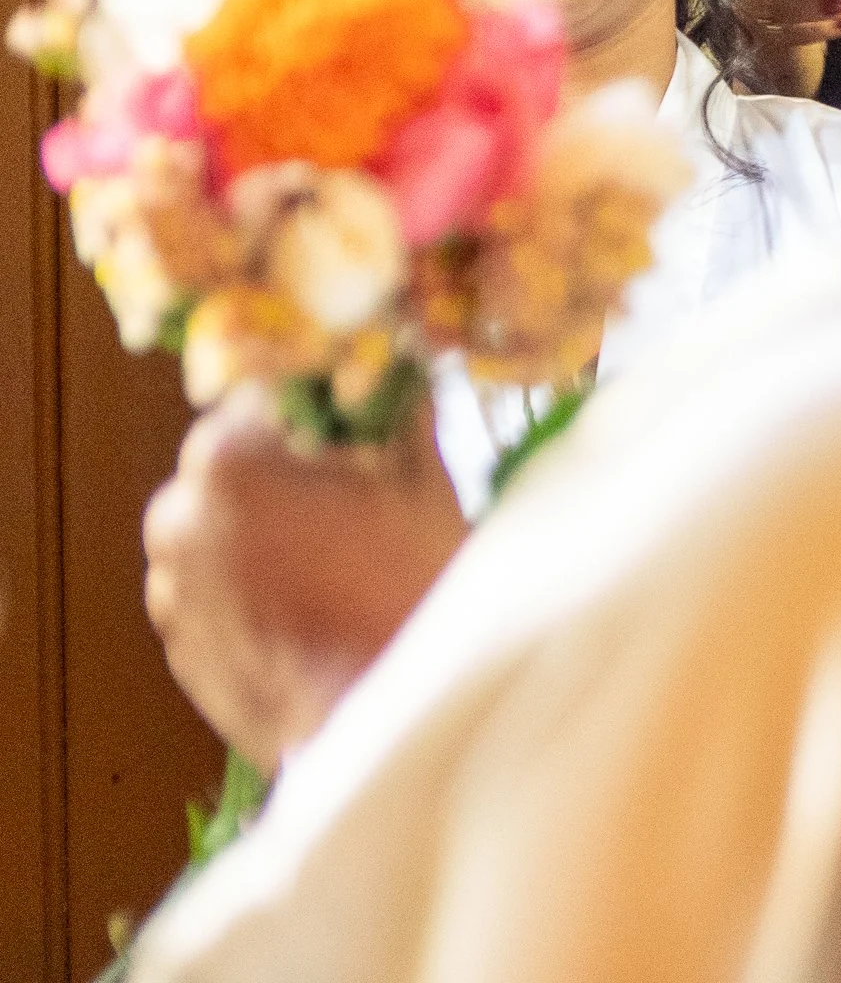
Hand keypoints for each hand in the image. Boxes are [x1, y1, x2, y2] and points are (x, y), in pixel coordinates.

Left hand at [143, 384, 467, 772]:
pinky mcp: (177, 641)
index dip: (315, 396)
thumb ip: (394, 403)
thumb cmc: (407, 592)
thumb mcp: (421, 474)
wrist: (383, 723)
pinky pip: (211, 580)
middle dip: (286, 461)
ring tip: (332, 551)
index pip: (264, 387)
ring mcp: (171, 584)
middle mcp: (178, 514)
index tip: (351, 413)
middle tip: (352, 486)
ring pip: (218, 518)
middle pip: (234, 453)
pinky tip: (307, 595)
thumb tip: (393, 365)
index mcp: (228, 457)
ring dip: (262, 519)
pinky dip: (248, 576)